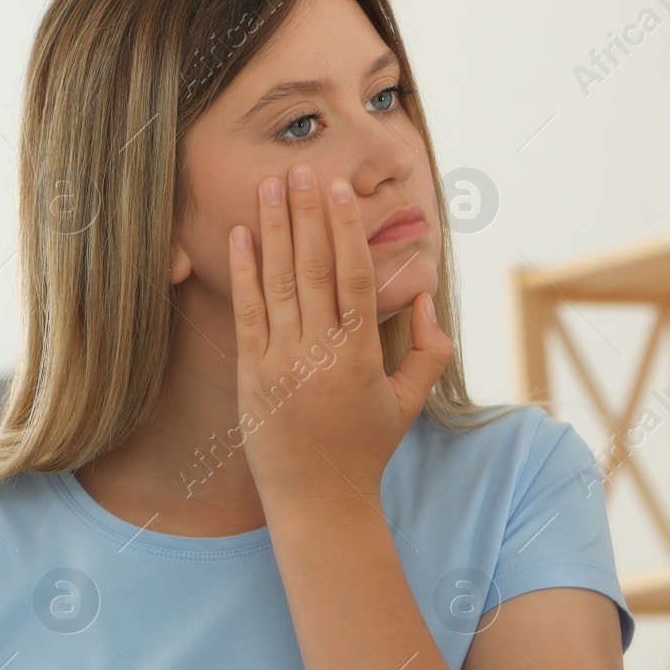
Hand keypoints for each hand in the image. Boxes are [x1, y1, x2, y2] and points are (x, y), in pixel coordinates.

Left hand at [226, 161, 453, 505]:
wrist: (317, 501)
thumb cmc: (366, 450)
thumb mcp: (409, 403)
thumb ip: (429, 351)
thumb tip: (424, 299)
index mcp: (360, 357)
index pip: (352, 277)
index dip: (345, 229)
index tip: (338, 191)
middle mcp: (319, 354)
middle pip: (313, 269)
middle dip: (306, 215)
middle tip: (301, 169)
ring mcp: (280, 364)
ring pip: (277, 283)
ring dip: (273, 230)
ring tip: (268, 186)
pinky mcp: (251, 376)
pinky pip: (246, 313)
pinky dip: (243, 272)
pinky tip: (240, 236)